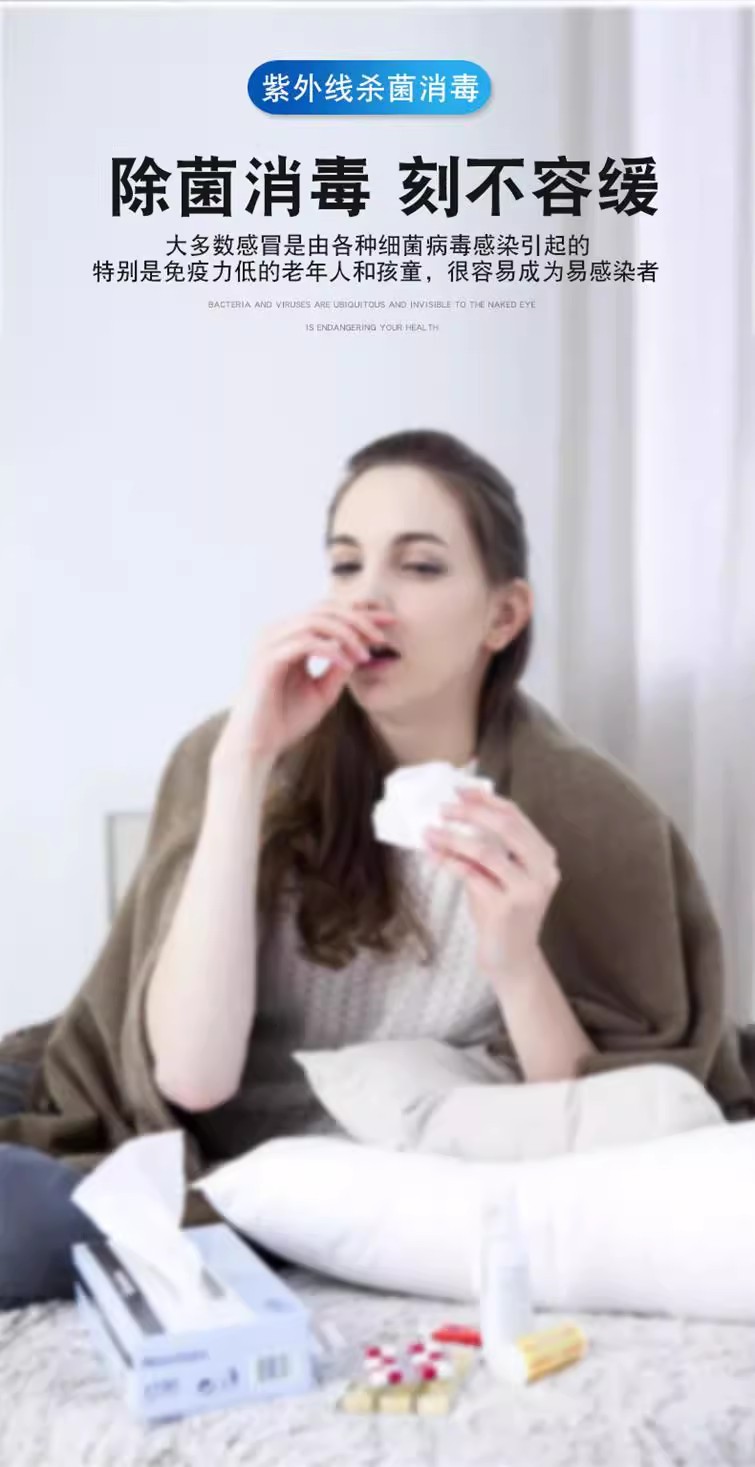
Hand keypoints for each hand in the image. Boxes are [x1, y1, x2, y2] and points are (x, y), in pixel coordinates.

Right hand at [212, 600, 396, 769]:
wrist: (257, 746)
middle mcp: (275, 633)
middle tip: (381, 637)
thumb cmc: (285, 720)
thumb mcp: (322, 691)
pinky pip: (305, 642)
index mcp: (287, 637)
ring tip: (365, 655)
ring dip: (346, 635)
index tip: (388, 622)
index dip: (360, 614)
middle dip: (358, 619)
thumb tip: (358, 649)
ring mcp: (269, 644)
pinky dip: (331, 650)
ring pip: (315, 620)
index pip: (326, 613)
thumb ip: (338, 669)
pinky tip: (347, 664)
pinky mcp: (267, 659)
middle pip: (324, 609)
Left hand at [423, 788, 560, 982]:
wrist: (512, 959)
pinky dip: (450, 862)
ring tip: (428, 832)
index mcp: (544, 856)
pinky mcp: (506, 909)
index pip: (516, 816)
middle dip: (471, 813)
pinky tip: (434, 856)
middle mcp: (542, 871)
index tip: (460, 791)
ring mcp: (526, 891)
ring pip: (486, 851)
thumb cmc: (502, 912)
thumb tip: (457, 812)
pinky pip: (472, 876)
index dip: (486, 800)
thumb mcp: (499, 874)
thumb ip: (488, 846)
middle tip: (442, 808)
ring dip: (452, 839)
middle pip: (506, 827)